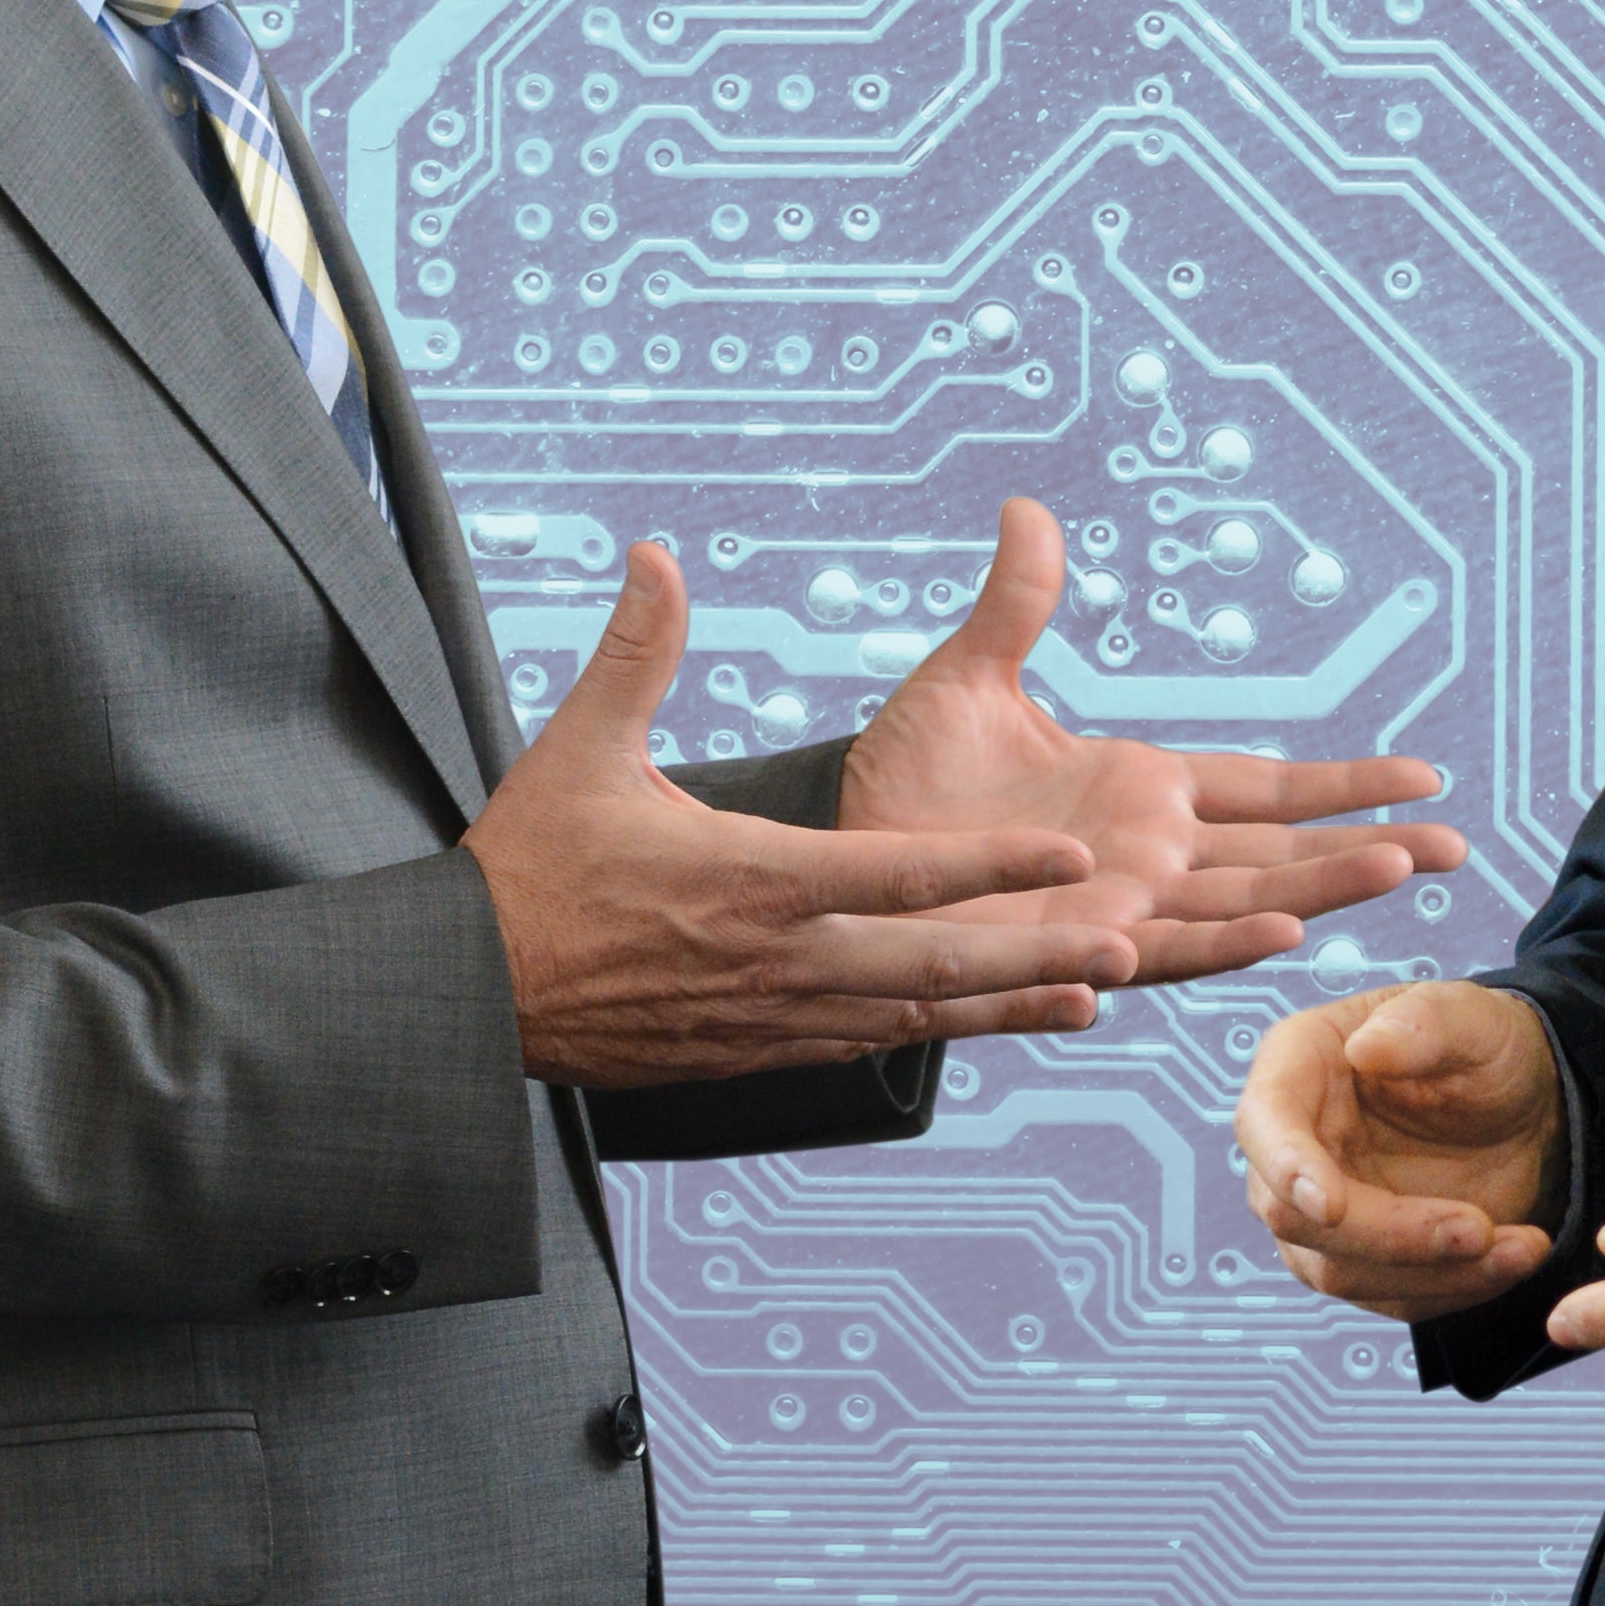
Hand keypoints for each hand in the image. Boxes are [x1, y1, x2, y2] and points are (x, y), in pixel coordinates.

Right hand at [467, 542, 1151, 1086]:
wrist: (470, 995)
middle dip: (1039, 952)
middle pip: (935, 964)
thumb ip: (637, 652)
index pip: (901, 875)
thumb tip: (658, 554)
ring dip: (1008, 1003)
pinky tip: (987, 1019)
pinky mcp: (753, 1051)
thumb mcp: (578, 749)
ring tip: (1097, 992)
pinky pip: (866, 1045)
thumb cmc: (526, 867)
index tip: (1078, 853)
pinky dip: (937, 1032)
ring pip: (915, 1017)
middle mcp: (779, 960)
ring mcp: (770, 1017)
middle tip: (1134, 944)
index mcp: (752, 880)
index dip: (996, 863)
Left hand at [842, 498, 1470, 989]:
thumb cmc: (904, 777)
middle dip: (1364, 851)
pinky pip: (1152, 955)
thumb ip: (1015, 605)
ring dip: (1313, 893)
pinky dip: (1212, 948)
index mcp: (1142, 790)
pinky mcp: (1070, 954)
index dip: (1343, 783)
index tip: (1426, 776)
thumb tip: (1027, 511)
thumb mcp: (965, 677)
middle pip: (1278, 855)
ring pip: (1237, 907)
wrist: (840, 855)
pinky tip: (1275, 938)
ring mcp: (1118, 910)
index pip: (1266, 786)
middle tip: (1457, 850)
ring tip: (1392, 874)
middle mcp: (1149, 857)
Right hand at [1235, 980, 1566, 1320]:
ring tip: (1521, 1246)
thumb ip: (1423, 1023)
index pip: (1264, 1123)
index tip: (1330, 1205)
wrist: (1526, 1105)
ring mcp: (1321, 1207)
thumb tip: (1366, 1050)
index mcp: (1299, 1065)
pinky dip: (1454, 1290)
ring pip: (1339, 1270)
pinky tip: (1513, 1257)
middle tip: (1480, 1229)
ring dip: (1432, 1272)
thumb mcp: (1473, 1017)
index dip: (1286, 1168)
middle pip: (1293, 1216)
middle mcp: (1294, 1142)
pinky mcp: (1364, 1257)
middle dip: (1388, 1236)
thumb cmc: (1486, 1045)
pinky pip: (1389, 1296)